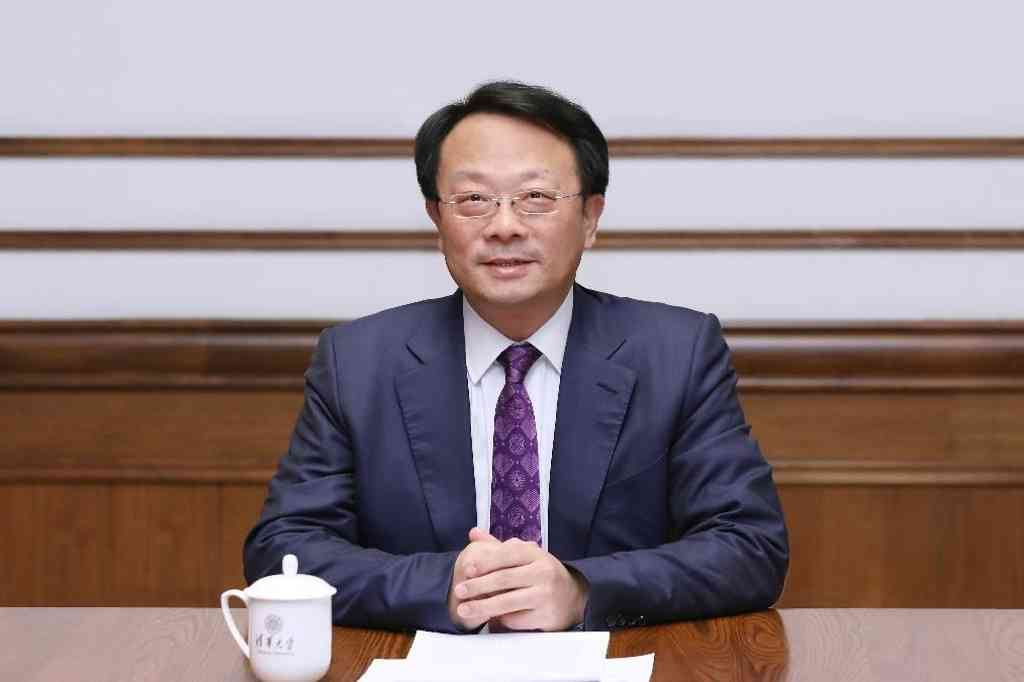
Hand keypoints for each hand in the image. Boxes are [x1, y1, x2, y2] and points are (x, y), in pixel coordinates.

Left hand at [448, 527, 588, 631]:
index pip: (507, 554)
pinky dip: (501, 620)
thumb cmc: (541, 573)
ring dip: (482, 607)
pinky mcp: (546, 616)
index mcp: (535, 554)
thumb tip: (474, 533)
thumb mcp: (525, 556)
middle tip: (459, 591)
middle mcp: (542, 572)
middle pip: (504, 579)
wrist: (573, 596)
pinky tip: (489, 619)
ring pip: (507, 602)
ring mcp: (545, 595)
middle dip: (478, 586)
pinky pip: (516, 620)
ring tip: (464, 610)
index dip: (485, 562)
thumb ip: (498, 547)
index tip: (466, 570)